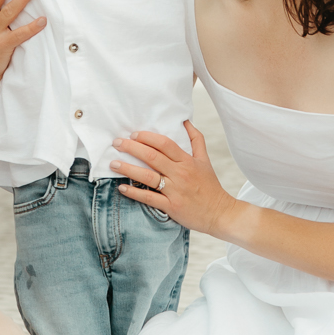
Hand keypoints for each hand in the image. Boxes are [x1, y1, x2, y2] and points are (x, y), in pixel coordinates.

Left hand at [111, 122, 240, 237]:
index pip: (165, 143)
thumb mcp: (205, 160)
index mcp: (188, 161)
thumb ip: (196, 139)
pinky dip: (135, 193)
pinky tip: (122, 188)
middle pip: (152, 157)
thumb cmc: (210, 185)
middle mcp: (181, 174)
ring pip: (148, 176)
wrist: (220, 213)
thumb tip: (185, 121)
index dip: (147, 137)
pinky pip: (150, 198)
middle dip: (132, 148)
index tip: (133, 134)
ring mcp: (176, 191)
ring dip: (128, 169)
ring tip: (113, 164)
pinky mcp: (172, 207)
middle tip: (116, 143)